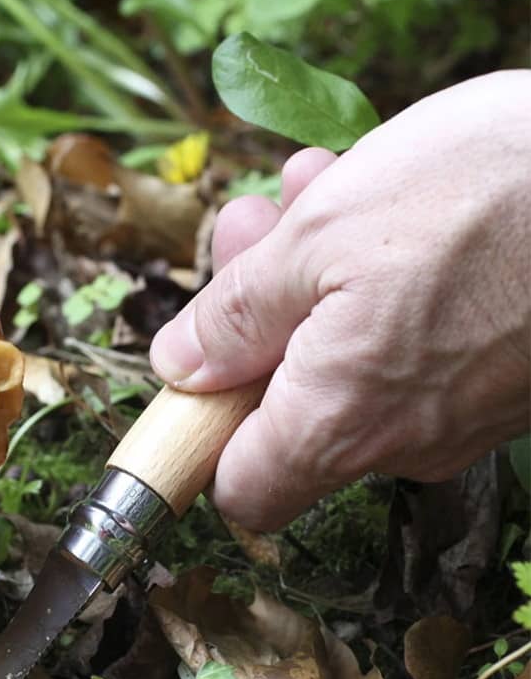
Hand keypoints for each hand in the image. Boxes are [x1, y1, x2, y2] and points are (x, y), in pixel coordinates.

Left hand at [150, 70, 530, 529]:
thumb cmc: (484, 191)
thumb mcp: (320, 231)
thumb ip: (237, 313)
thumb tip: (181, 366)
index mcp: (343, 421)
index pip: (245, 492)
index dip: (203, 440)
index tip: (194, 370)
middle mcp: (409, 440)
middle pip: (290, 410)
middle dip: (256, 315)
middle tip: (256, 223)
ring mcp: (468, 414)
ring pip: (350, 361)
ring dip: (316, 279)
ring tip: (321, 185)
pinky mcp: (511, 379)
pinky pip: (417, 346)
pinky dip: (384, 283)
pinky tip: (389, 201)